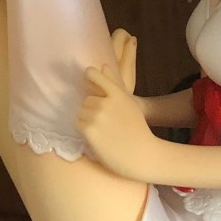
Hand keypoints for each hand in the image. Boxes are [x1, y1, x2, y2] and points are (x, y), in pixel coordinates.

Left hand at [76, 34, 155, 178]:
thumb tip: (103, 65)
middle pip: (86, 100)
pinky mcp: (89, 130)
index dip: (89, 75)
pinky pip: (78, 125)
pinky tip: (97, 138)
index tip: (87, 76)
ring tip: (101, 131)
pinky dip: (84, 131)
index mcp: (118, 94)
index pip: (96, 76)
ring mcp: (97, 116)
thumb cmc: (137, 129)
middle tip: (105, 123)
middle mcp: (106, 102)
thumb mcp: (129, 103)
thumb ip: (115, 84)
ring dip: (87, 120)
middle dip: (92, 109)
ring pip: (81, 112)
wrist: (142, 155)